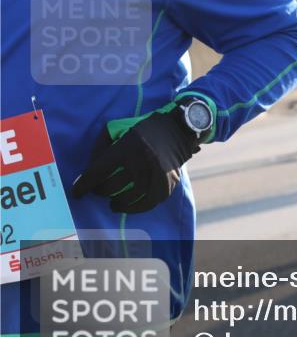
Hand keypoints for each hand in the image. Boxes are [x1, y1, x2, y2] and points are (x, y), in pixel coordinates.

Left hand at [72, 109, 199, 213]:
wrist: (179, 129)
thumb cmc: (144, 129)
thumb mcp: (119, 129)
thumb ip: (101, 146)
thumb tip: (88, 169)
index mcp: (126, 147)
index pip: (98, 171)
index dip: (84, 185)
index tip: (77, 193)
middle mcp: (141, 162)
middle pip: (111, 186)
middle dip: (100, 191)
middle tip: (98, 190)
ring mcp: (155, 174)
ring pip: (129, 197)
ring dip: (116, 202)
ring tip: (112, 202)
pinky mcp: (167, 183)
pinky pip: (148, 203)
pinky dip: (135, 208)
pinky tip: (128, 206)